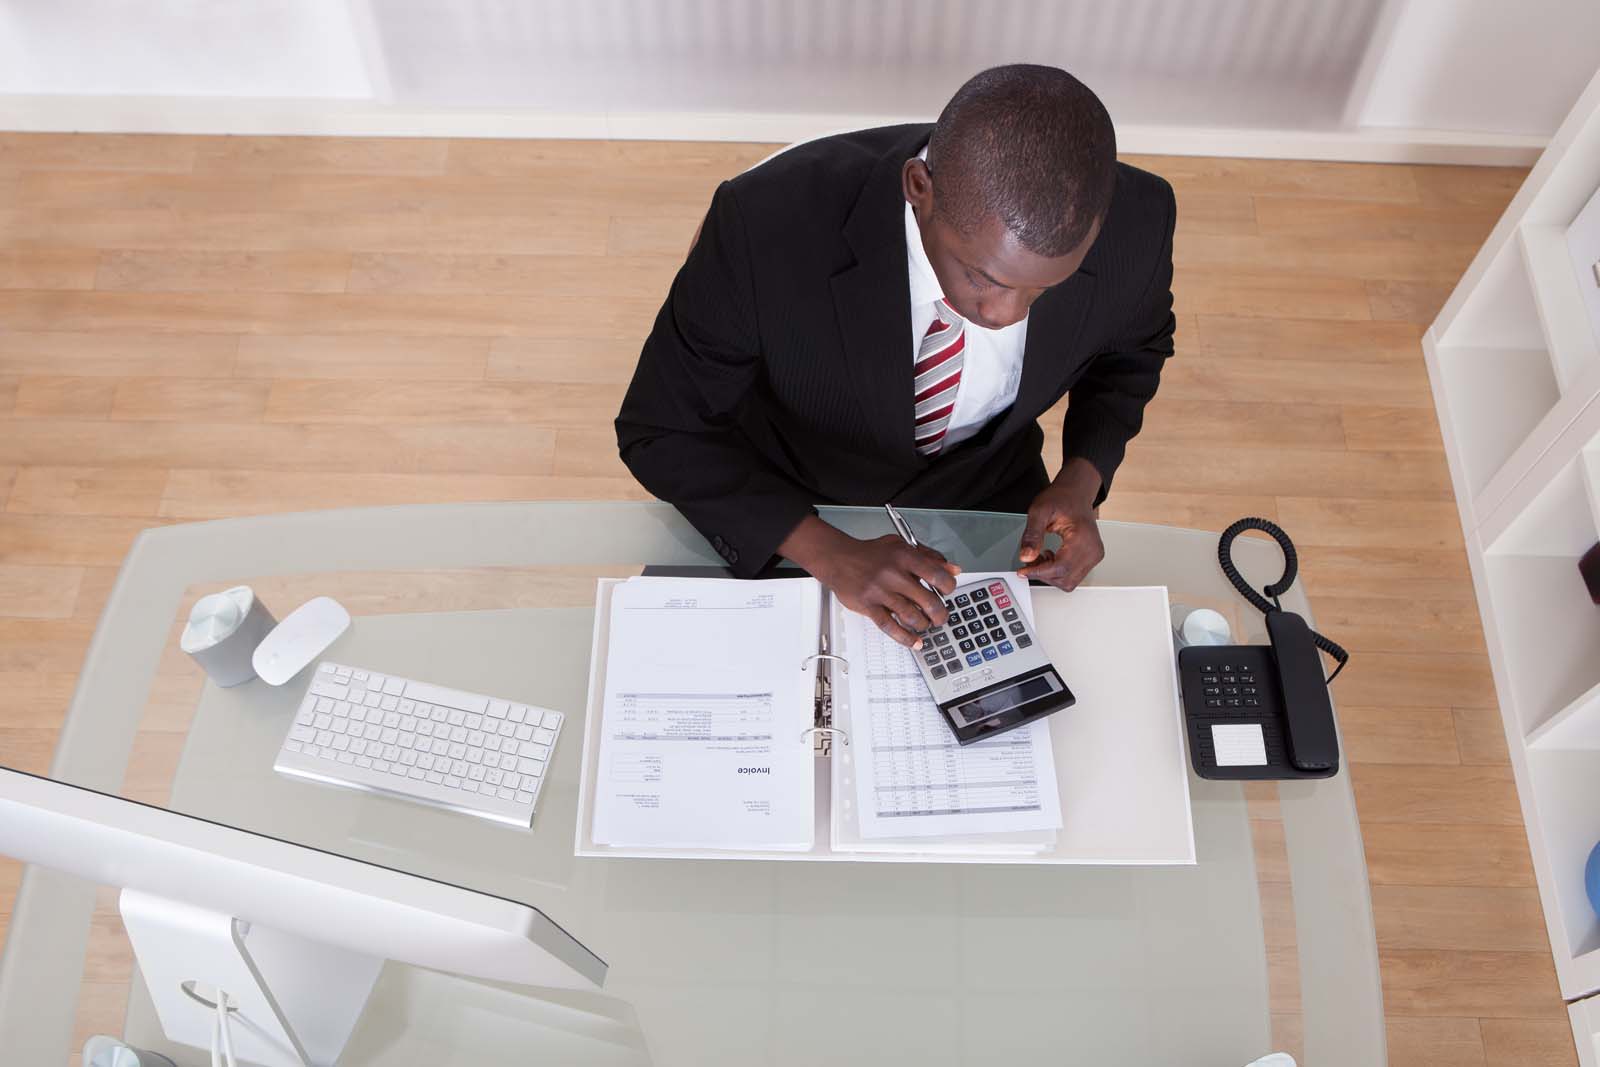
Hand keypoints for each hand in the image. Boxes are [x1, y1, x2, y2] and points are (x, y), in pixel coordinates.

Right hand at [778, 517, 959, 648]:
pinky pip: (890, 627)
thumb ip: (929, 557)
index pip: (937, 575)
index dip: (948, 587)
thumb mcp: (902, 546)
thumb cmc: (871, 554)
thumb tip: (954, 569)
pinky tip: (914, 641)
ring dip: (924, 624)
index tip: (947, 591)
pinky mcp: (869, 606)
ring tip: (926, 624)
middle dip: (939, 614)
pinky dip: (905, 637)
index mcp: (905, 557)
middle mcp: (893, 574)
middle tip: (940, 616)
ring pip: (911, 616)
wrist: (839, 559)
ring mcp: (880, 592)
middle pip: (928, 601)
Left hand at [1017, 458, 1105, 590]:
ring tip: (1041, 556)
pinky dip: (1058, 572)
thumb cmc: (1061, 498)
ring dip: (1050, 575)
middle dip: (1043, 574)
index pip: (1060, 568)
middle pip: (1065, 578)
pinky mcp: (1092, 558)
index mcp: (1082, 537)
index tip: (1023, 570)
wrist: (1075, 493)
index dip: (1038, 572)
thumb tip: (1026, 556)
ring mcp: (1094, 555)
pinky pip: (1073, 575)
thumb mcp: (1039, 511)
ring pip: (1069, 581)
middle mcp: (1093, 549)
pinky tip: (1051, 557)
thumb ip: (1032, 535)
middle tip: (1031, 559)